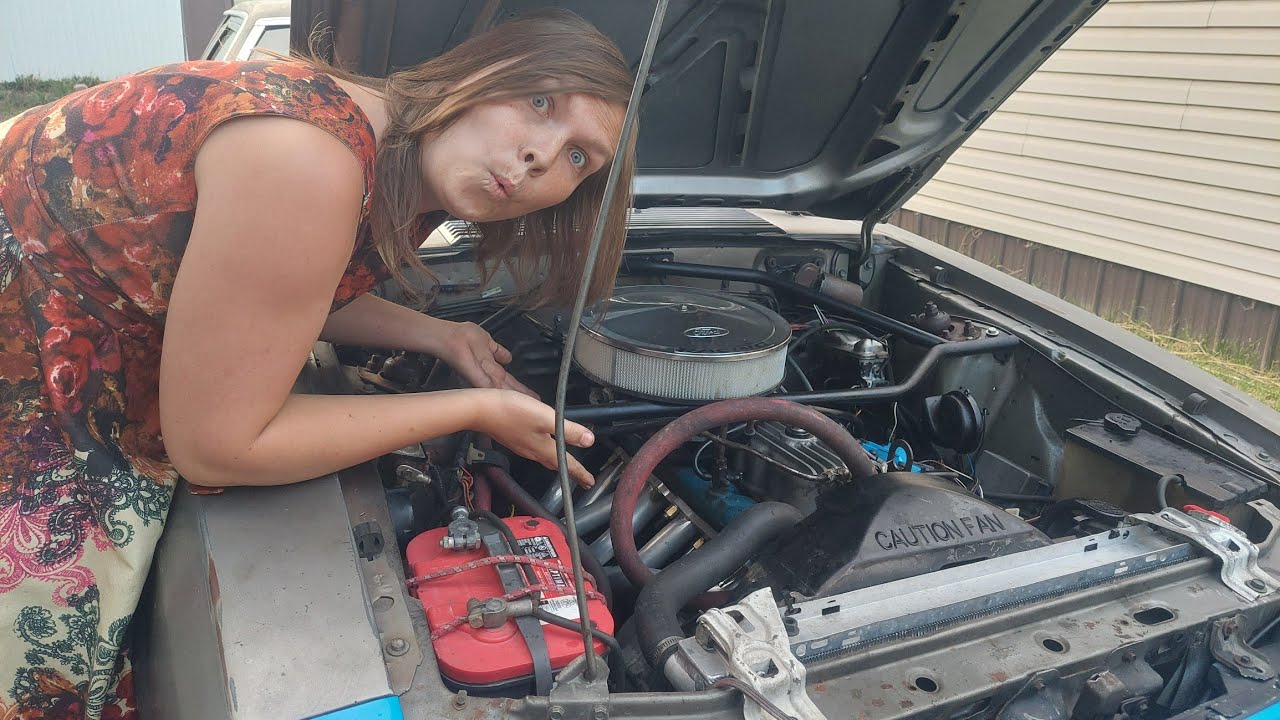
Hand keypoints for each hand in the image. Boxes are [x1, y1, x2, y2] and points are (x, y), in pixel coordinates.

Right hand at [434, 321, 535, 396]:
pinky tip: (509, 358)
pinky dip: (505, 355)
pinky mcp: (487, 345)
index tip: (532, 404)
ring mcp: (488, 359)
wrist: (448, 337)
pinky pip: (500, 352)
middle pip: (510, 384)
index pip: (508, 391)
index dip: (520, 397)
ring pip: (506, 372)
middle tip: (534, 400)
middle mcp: (489, 371)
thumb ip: (485, 383)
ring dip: (514, 380)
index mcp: (488, 378)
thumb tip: (498, 395)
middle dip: (521, 392)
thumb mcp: (473, 372)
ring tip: (524, 387)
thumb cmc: (457, 356)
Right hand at [475, 389, 595, 487]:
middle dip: (570, 471)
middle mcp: (533, 451)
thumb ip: (568, 430)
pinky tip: (543, 444)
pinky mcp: (514, 438)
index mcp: (544, 449)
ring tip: (565, 463)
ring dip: (557, 461)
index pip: (567, 464)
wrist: (480, 410)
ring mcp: (522, 446)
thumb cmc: (512, 412)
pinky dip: (545, 451)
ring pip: (545, 458)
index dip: (580, 473)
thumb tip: (589, 440)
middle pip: (556, 464)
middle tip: (581, 478)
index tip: (590, 482)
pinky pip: (534, 450)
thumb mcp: (546, 418)